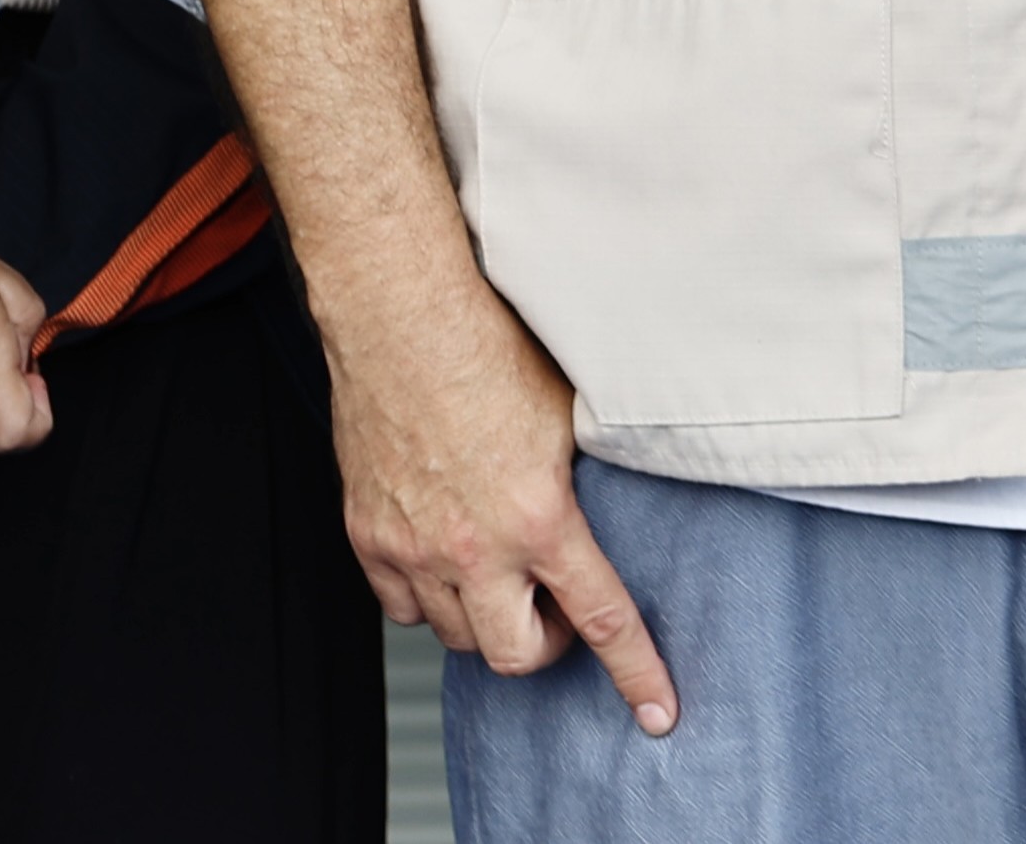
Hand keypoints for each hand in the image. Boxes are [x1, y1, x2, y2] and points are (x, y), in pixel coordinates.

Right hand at [325, 280, 673, 738]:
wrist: (401, 313)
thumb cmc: (489, 345)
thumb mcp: (572, 414)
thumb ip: (591, 480)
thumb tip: (622, 511)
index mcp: (539, 517)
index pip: (603, 620)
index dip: (637, 674)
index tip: (658, 713)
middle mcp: (474, 546)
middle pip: (516, 655)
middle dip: (545, 645)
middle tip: (554, 608)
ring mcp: (413, 546)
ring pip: (456, 635)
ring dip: (486, 618)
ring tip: (499, 573)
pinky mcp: (368, 534)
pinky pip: (401, 606)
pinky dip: (427, 597)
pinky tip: (445, 560)